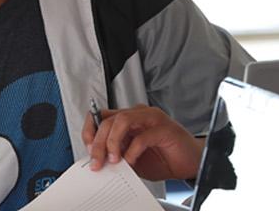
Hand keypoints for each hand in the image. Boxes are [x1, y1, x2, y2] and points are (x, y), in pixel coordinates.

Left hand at [82, 105, 202, 180]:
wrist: (191, 162)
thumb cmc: (164, 158)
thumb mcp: (132, 158)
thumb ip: (117, 155)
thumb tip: (98, 160)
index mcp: (129, 119)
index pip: (101, 116)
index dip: (90, 131)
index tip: (87, 149)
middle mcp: (139, 115)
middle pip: (108, 120)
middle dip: (97, 142)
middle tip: (97, 161)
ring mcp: (152, 119)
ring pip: (122, 120)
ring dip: (112, 142)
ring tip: (114, 159)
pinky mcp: (164, 129)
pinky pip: (142, 136)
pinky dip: (132, 150)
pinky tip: (131, 161)